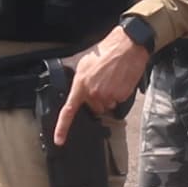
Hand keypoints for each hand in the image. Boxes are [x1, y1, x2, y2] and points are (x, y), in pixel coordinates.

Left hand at [56, 26, 150, 144]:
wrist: (127, 46)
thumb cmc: (107, 51)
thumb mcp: (85, 63)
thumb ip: (79, 81)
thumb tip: (76, 91)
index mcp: (81, 84)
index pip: (69, 110)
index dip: (62, 127)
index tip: (59, 140)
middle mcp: (93, 92)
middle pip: (94, 107)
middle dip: (97, 98)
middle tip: (102, 80)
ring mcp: (108, 95)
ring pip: (107, 104)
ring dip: (109, 95)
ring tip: (112, 77)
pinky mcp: (121, 95)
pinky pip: (118, 100)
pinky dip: (119, 93)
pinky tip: (120, 79)